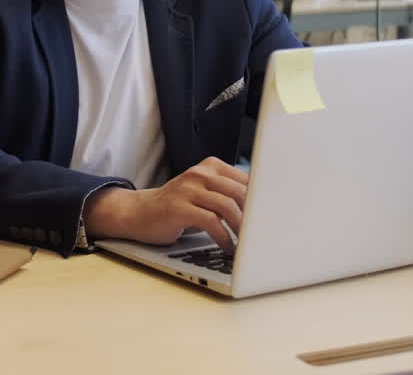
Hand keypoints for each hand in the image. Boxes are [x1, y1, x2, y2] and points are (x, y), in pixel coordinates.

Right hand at [84, 157, 248, 252]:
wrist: (140, 212)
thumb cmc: (177, 206)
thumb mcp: (203, 192)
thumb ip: (227, 194)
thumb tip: (262, 210)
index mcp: (210, 166)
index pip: (246, 179)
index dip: (261, 199)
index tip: (273, 216)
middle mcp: (199, 174)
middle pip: (239, 191)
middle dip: (254, 215)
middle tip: (261, 233)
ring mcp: (187, 189)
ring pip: (227, 206)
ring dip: (241, 228)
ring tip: (246, 243)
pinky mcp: (179, 208)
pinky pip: (211, 222)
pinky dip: (224, 237)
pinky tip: (227, 247)